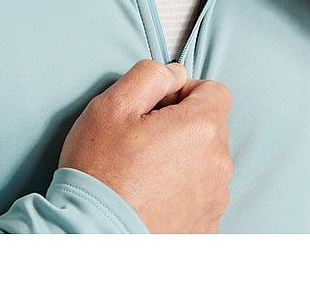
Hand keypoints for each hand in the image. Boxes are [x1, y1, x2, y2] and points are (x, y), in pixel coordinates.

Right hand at [59, 59, 232, 232]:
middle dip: (182, 125)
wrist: (92, 235)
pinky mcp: (205, 227)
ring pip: (206, 162)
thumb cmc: (99, 172)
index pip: (214, 91)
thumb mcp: (112, 105)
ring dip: (182, 159)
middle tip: (142, 138)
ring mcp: (214, 200)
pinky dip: (180, 191)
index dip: (183, 92)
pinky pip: (199, 195)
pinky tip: (148, 196)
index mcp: (201, 128)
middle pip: (211, 127)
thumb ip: (149, 75)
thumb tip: (174, 73)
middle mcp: (218, 164)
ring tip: (141, 171)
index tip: (157, 107)